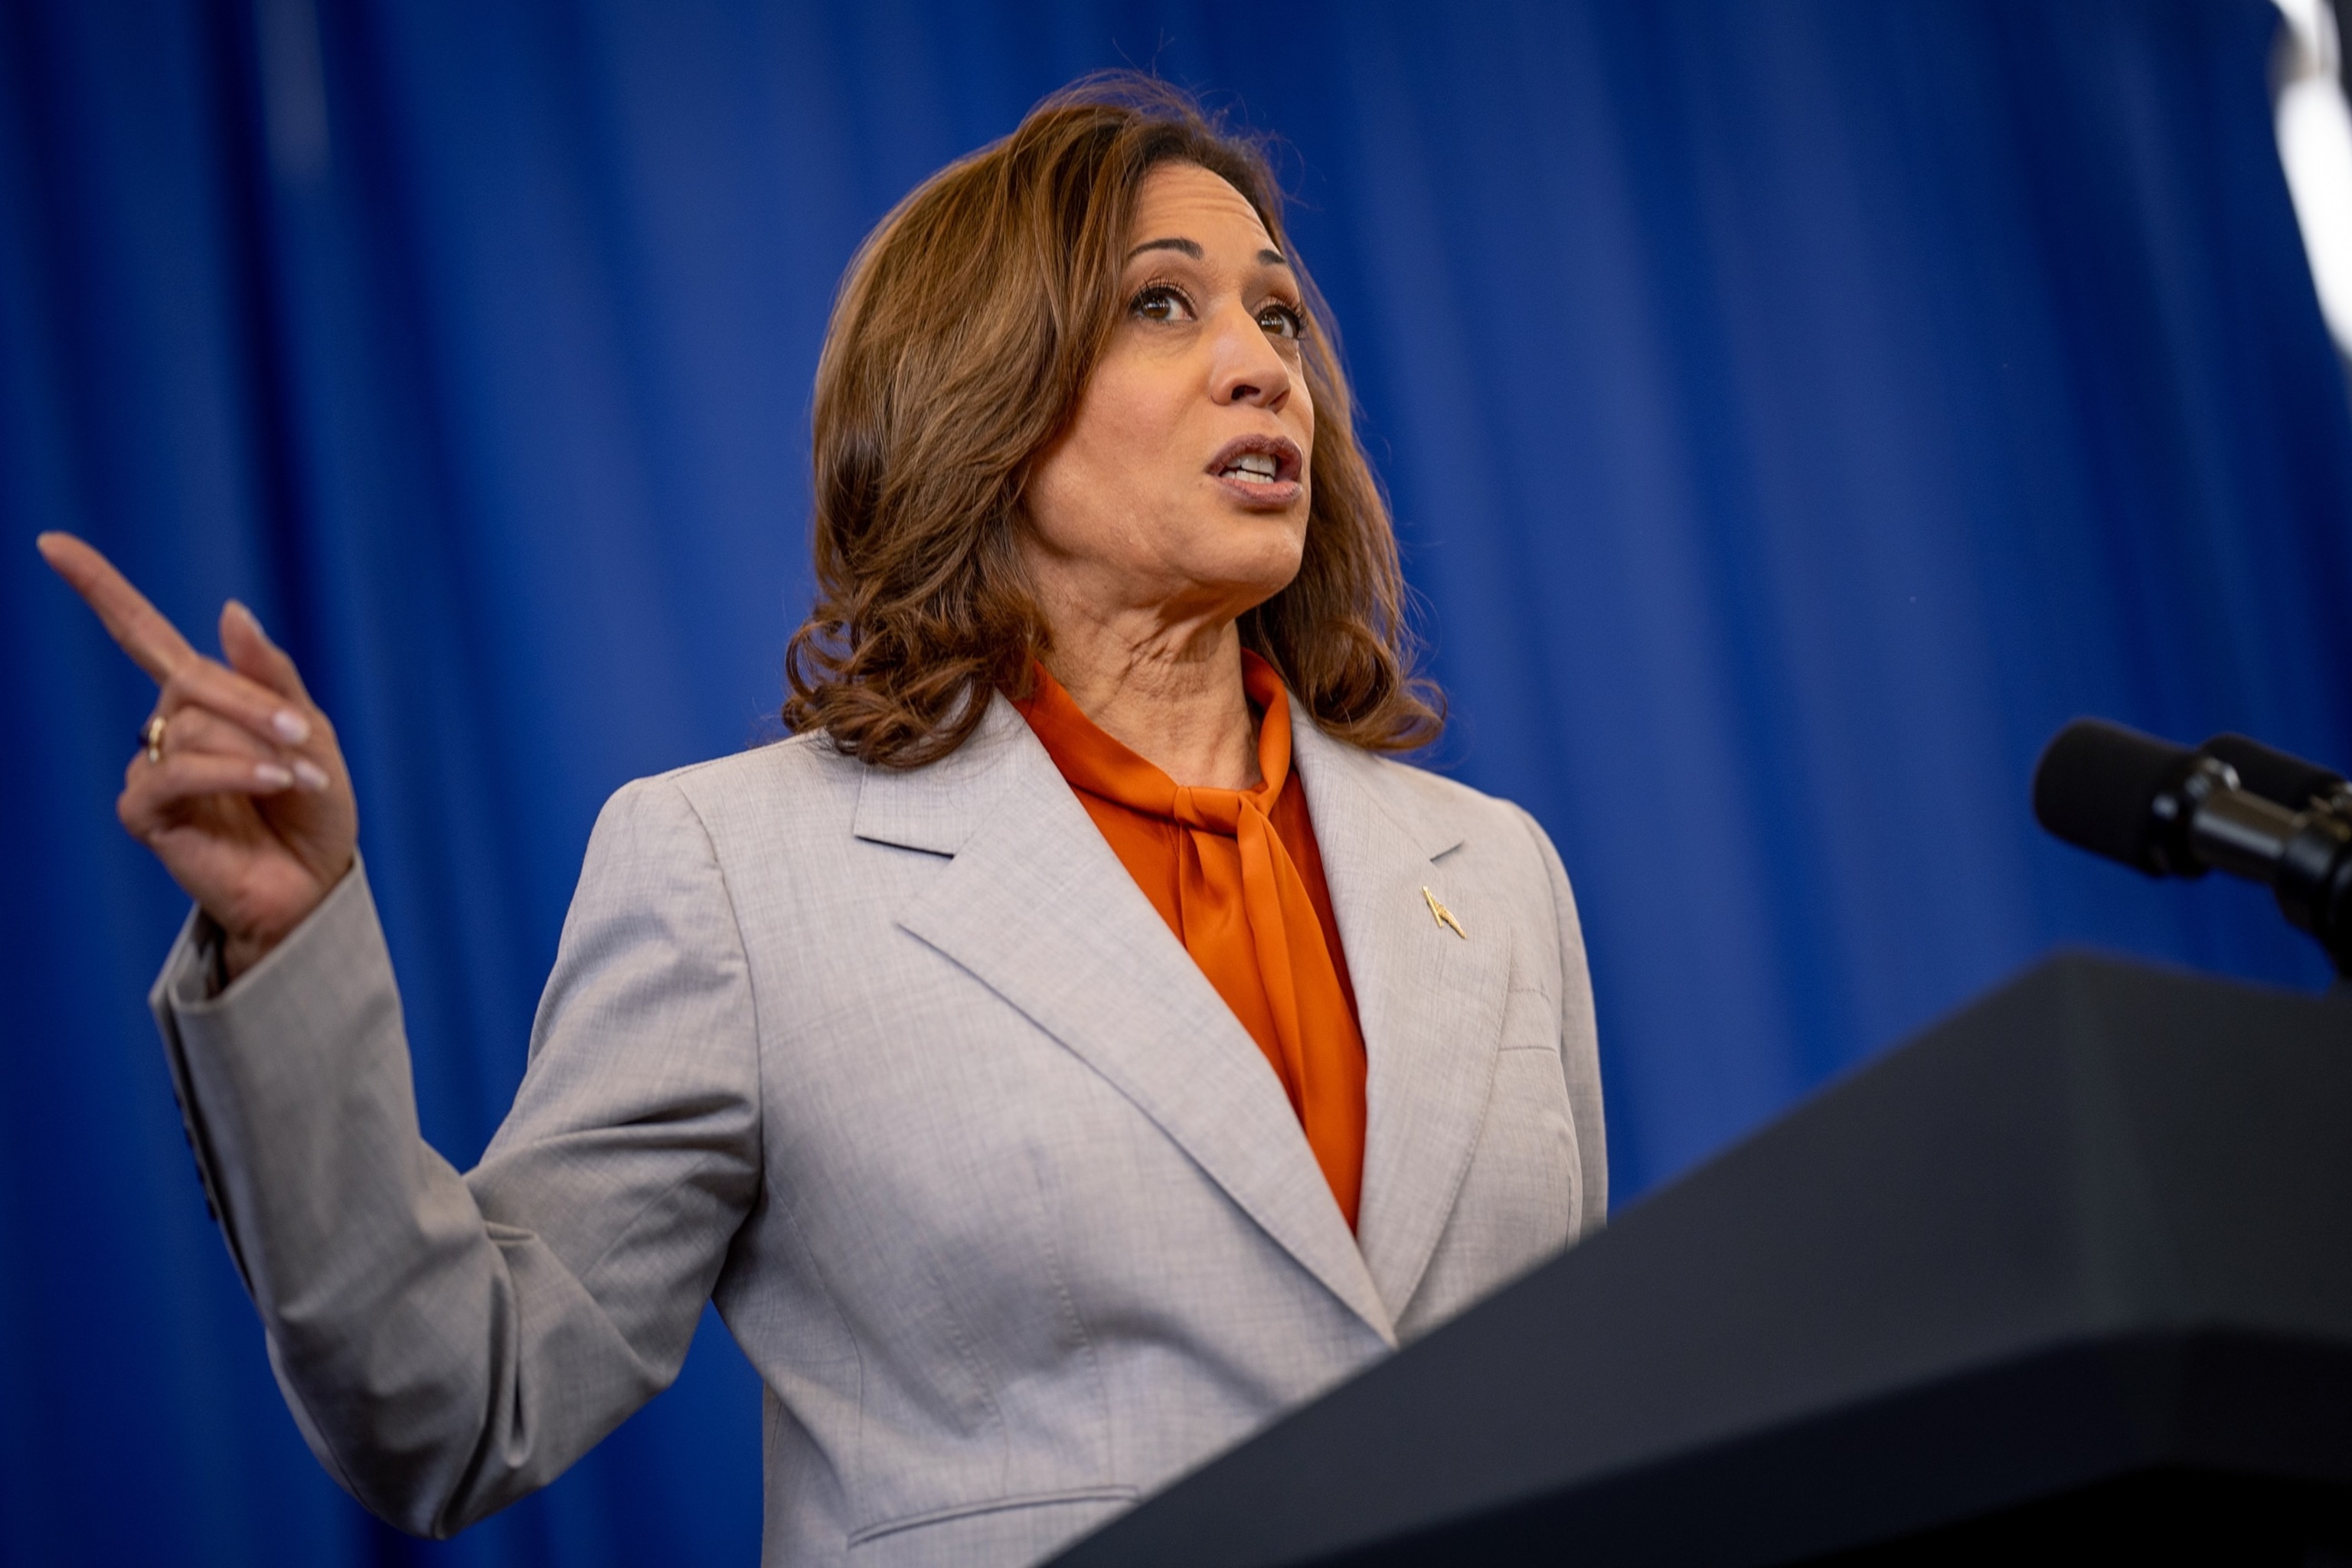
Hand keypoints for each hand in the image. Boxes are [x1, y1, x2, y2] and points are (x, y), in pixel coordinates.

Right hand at [38, 533, 358, 979]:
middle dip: (253, 703)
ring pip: (191, 726)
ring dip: (255, 747)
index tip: (50, 543)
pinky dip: (231, 771)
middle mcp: (168, 726)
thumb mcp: (311, 732)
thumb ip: (270, 675)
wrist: (315, 881)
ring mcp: (153, 768)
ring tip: (298, 779)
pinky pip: (175, 772)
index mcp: (203, 698)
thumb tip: (228, 609)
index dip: (99, 589)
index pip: (142, 633)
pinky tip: (272, 783)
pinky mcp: (145, 812)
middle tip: (302, 736)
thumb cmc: (313, 808)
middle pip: (191, 679)